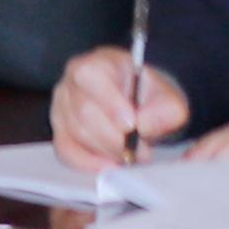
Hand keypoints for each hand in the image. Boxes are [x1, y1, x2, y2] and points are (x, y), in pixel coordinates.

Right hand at [50, 46, 194, 171]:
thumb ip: (165, 110)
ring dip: (107, 150)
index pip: (89, 76)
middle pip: (84, 112)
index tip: (131, 124)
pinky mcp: (60, 130)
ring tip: (132, 155)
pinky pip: (66, 150)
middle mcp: (72, 81)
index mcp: (98, 62)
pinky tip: (108, 165)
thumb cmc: (150, 98)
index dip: (109, 102)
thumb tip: (144, 125)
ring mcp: (62, 106)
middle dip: (115, 137)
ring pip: (77, 133)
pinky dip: (88, 162)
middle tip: (141, 151)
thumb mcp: (168, 98)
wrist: (142, 108)